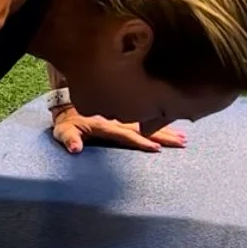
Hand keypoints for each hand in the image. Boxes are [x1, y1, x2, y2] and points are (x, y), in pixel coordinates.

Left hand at [51, 107, 186, 153]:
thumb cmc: (66, 120)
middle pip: (145, 128)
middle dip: (164, 135)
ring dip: (166, 129)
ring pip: (149, 123)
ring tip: (184, 137)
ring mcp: (124, 116)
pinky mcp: (126, 114)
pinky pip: (146, 118)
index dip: (141, 141)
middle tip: (182, 142)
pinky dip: (160, 123)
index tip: (157, 147)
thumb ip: (69, 139)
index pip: (127, 134)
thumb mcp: (62, 130)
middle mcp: (119, 119)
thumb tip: (75, 148)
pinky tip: (173, 127)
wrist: (68, 99)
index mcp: (106, 125)